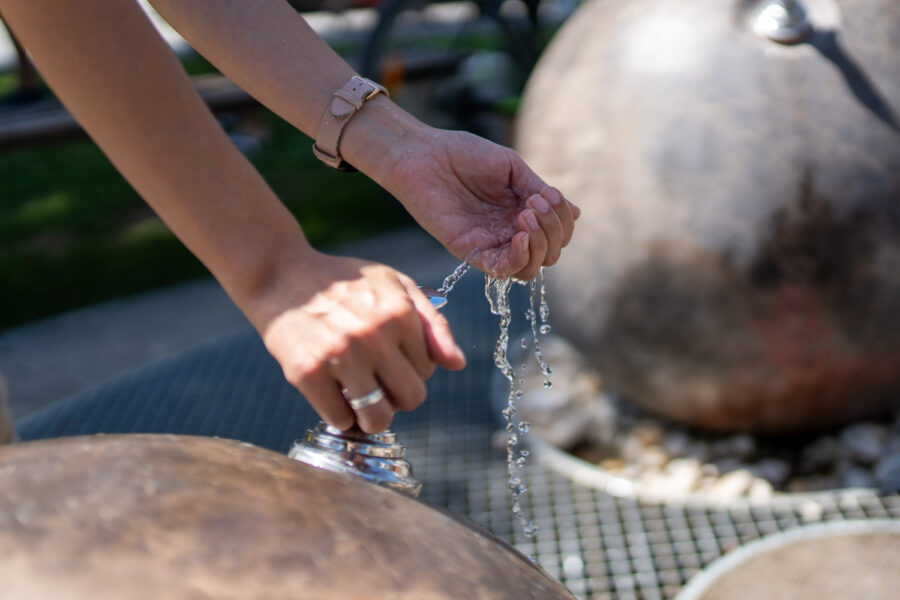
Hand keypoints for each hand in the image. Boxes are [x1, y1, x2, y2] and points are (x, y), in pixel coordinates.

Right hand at [239, 250, 465, 432]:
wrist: (281, 274)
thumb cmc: (344, 282)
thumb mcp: (394, 285)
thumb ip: (432, 323)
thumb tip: (457, 364)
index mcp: (399, 312)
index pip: (427, 371)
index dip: (409, 370)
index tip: (388, 361)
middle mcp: (374, 334)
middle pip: (411, 399)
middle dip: (397, 397)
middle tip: (376, 383)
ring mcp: (340, 355)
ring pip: (378, 418)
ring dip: (372, 417)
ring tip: (359, 398)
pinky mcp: (307, 373)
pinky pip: (340, 421)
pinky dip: (339, 416)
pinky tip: (332, 394)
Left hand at [381, 129, 579, 279]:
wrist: (424, 155)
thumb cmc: (463, 155)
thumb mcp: (511, 168)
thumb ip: (538, 190)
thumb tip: (577, 213)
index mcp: (521, 212)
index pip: (557, 234)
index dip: (563, 220)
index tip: (549, 195)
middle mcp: (509, 233)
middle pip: (549, 255)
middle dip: (554, 231)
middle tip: (536, 204)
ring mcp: (491, 244)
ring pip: (530, 268)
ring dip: (540, 245)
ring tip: (526, 216)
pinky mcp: (470, 251)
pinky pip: (501, 270)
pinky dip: (519, 258)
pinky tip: (520, 235)